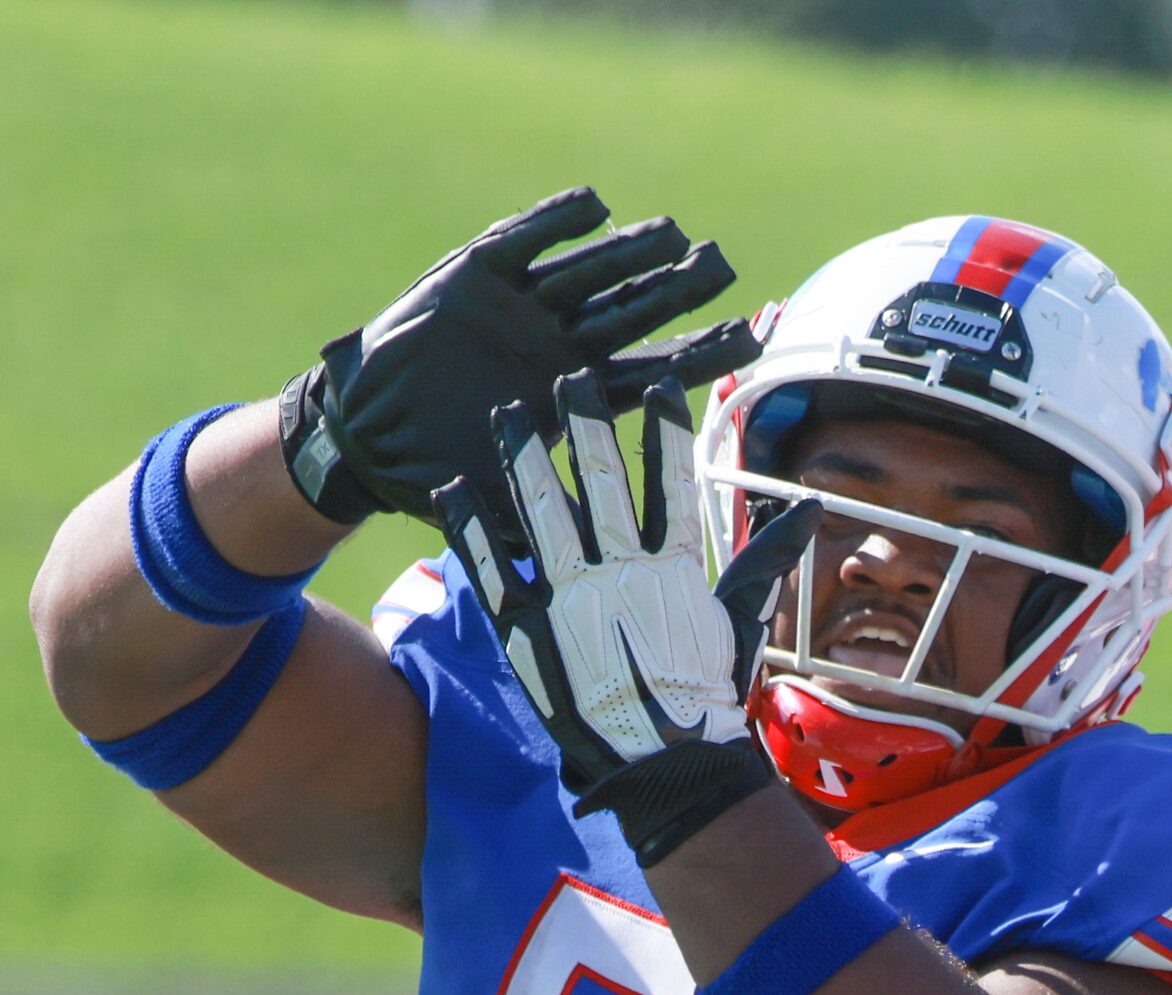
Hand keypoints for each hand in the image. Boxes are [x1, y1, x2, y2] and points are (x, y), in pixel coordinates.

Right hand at [280, 187, 760, 527]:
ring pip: (592, 273)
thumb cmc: (443, 476)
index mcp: (583, 397)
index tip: (751, 338)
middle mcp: (563, 345)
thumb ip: (553, 519)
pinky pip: (523, 242)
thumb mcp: (509, 505)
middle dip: (680, 291)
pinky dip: (554, 224)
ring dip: (630, 254)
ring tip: (672, 235)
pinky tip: (593, 206)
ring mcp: (524, 308)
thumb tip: (599, 559)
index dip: (703, 355)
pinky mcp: (476, 276)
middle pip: (637, 313)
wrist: (369, 437)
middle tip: (724, 267)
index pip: (657, 373)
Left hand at [435, 370, 821, 867]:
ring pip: (544, 515)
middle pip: (602, 486)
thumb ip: (767, 561)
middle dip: (587, 428)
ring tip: (509, 416)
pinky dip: (472, 530)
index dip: (664, 434)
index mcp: (675, 572)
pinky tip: (454, 490)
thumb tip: (810, 508)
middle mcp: (621, 576)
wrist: (666, 766)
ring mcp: (571, 602)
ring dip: (526, 461)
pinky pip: (494, 571)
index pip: (672, 486)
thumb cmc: (711, 696)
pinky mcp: (529, 633)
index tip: (657, 387)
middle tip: (570, 382)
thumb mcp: (744, 623)